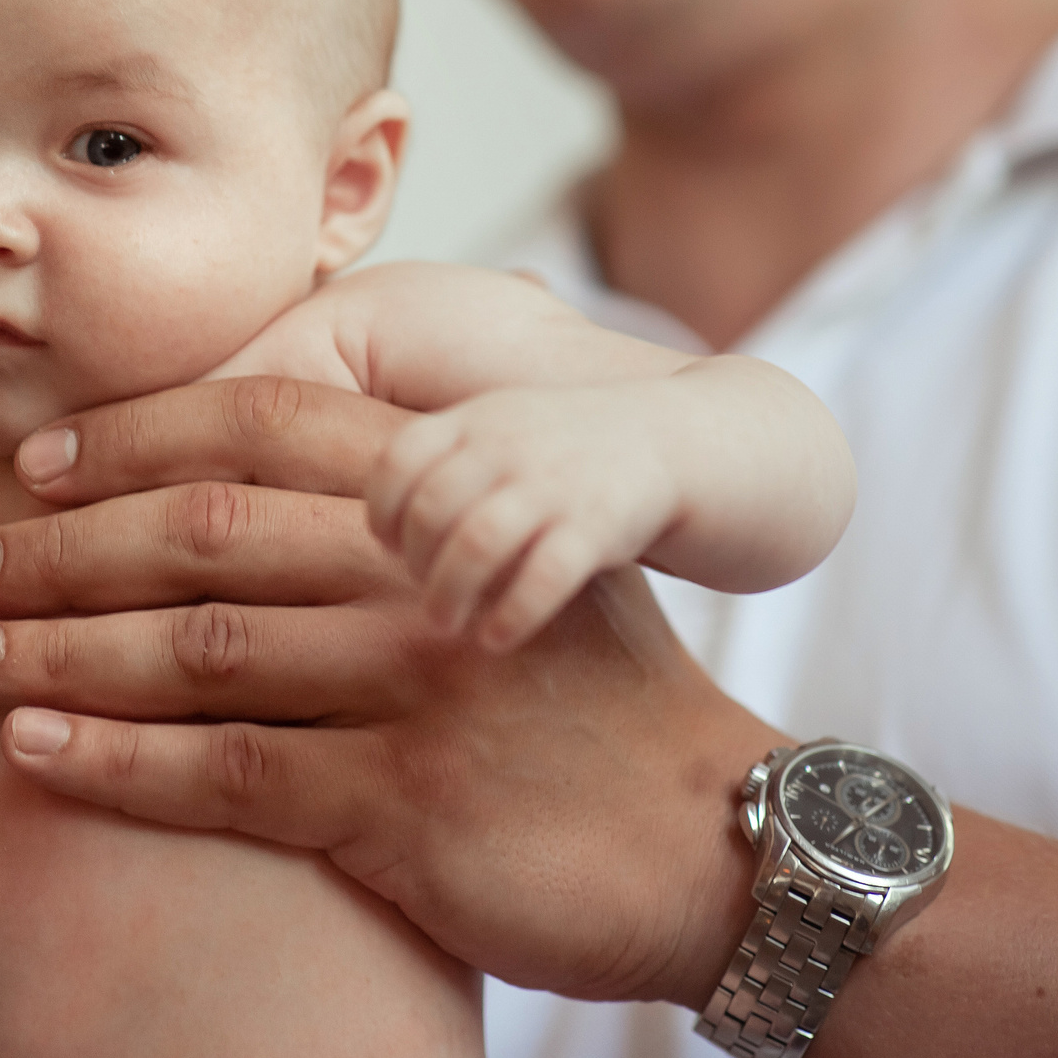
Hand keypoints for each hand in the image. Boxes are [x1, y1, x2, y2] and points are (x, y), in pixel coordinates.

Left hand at [0, 377, 788, 1007]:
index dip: (124, 438)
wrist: (714, 842)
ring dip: (55, 652)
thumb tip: (251, 466)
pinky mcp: (403, 805)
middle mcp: (421, 570)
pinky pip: (222, 774)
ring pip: (191, 648)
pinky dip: (113, 761)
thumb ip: (406, 505)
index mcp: (445, 493)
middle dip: (54, 547)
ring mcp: (412, 684)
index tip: (24, 464)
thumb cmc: (596, 697)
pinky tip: (33, 753)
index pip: (254, 428)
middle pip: (197, 532)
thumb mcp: (521, 560)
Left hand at [371, 384, 683, 649]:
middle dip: (415, 562)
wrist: (681, 442)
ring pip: (475, 543)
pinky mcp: (599, 527)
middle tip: (423, 595)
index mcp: (476, 419)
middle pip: (430, 508)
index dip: (383, 512)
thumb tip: (375, 528)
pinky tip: (498, 638)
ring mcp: (554, 485)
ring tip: (447, 625)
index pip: (398, 461)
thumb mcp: (503, 429)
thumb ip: (444, 464)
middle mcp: (509, 447)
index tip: (390, 547)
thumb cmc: (569, 451)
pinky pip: (543, 576)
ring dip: (450, 594)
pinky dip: (512, 613)